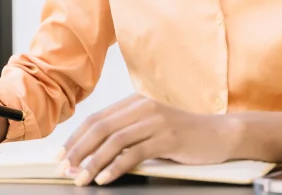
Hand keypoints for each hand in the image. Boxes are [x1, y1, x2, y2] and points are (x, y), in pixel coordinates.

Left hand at [59, 95, 234, 185]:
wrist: (220, 134)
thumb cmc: (184, 135)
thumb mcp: (151, 127)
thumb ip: (127, 132)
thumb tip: (92, 152)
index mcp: (134, 102)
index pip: (96, 118)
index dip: (75, 137)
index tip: (60, 154)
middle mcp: (142, 107)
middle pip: (100, 127)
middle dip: (78, 150)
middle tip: (64, 168)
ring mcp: (156, 121)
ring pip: (114, 141)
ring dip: (93, 162)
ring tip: (80, 177)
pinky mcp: (168, 138)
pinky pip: (134, 153)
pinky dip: (115, 167)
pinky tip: (104, 178)